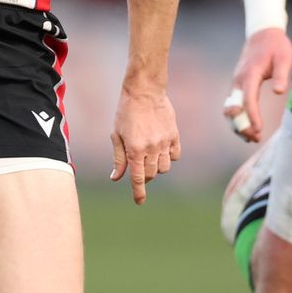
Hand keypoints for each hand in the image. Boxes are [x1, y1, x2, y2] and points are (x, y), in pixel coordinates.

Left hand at [109, 88, 180, 204]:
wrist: (144, 90)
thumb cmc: (126, 111)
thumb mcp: (116, 134)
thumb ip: (118, 158)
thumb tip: (116, 178)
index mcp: (134, 149)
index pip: (138, 178)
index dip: (138, 192)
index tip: (139, 202)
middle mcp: (151, 148)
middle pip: (152, 175)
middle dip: (145, 177)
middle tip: (138, 169)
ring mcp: (164, 142)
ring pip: (164, 167)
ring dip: (156, 167)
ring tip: (149, 157)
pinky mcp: (174, 135)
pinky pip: (175, 155)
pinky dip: (169, 157)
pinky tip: (161, 149)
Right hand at [224, 29, 291, 142]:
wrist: (262, 35)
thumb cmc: (275, 47)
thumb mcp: (284, 58)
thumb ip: (281, 75)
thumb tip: (279, 92)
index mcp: (249, 74)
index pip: (247, 99)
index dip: (252, 116)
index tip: (259, 130)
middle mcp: (238, 81)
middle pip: (232, 108)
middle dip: (241, 125)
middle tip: (256, 138)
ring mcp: (236, 84)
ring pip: (230, 109)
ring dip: (238, 125)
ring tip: (252, 138)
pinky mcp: (238, 87)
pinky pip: (233, 106)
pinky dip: (238, 119)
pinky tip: (248, 129)